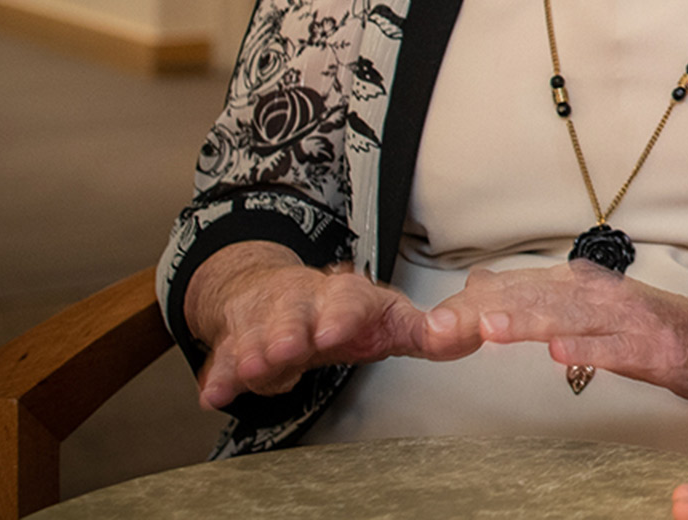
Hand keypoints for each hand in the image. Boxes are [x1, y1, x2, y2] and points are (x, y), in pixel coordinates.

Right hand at [183, 242, 476, 409]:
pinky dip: (218, 377)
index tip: (334, 331)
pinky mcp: (237, 342)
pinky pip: (225, 359)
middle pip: (294, 312)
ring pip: (257, 333)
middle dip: (290, 329)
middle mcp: (303, 302)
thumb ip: (426, 333)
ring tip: (254, 367)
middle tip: (288, 349)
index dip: (340, 315)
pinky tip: (213, 394)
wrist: (278, 293)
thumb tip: (473, 334)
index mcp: (346, 295)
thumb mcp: (387, 321)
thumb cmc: (343, 313)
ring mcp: (266, 321)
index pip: (348, 299)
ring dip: (254, 351)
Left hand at [438, 260, 687, 399]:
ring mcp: (625, 320)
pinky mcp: (651, 347)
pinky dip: (588, 350)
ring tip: (489, 328)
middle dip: (485, 314)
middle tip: (443, 326)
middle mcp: (597, 295)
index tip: (433, 321)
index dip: (472, 306)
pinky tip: (560, 353)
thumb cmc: (648, 324)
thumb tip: (479, 282)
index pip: (514, 290)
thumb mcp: (585, 302)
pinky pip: (615, 351)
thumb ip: (534, 294)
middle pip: (532, 302)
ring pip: (569, 320)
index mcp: (577, 283)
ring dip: (528, 322)